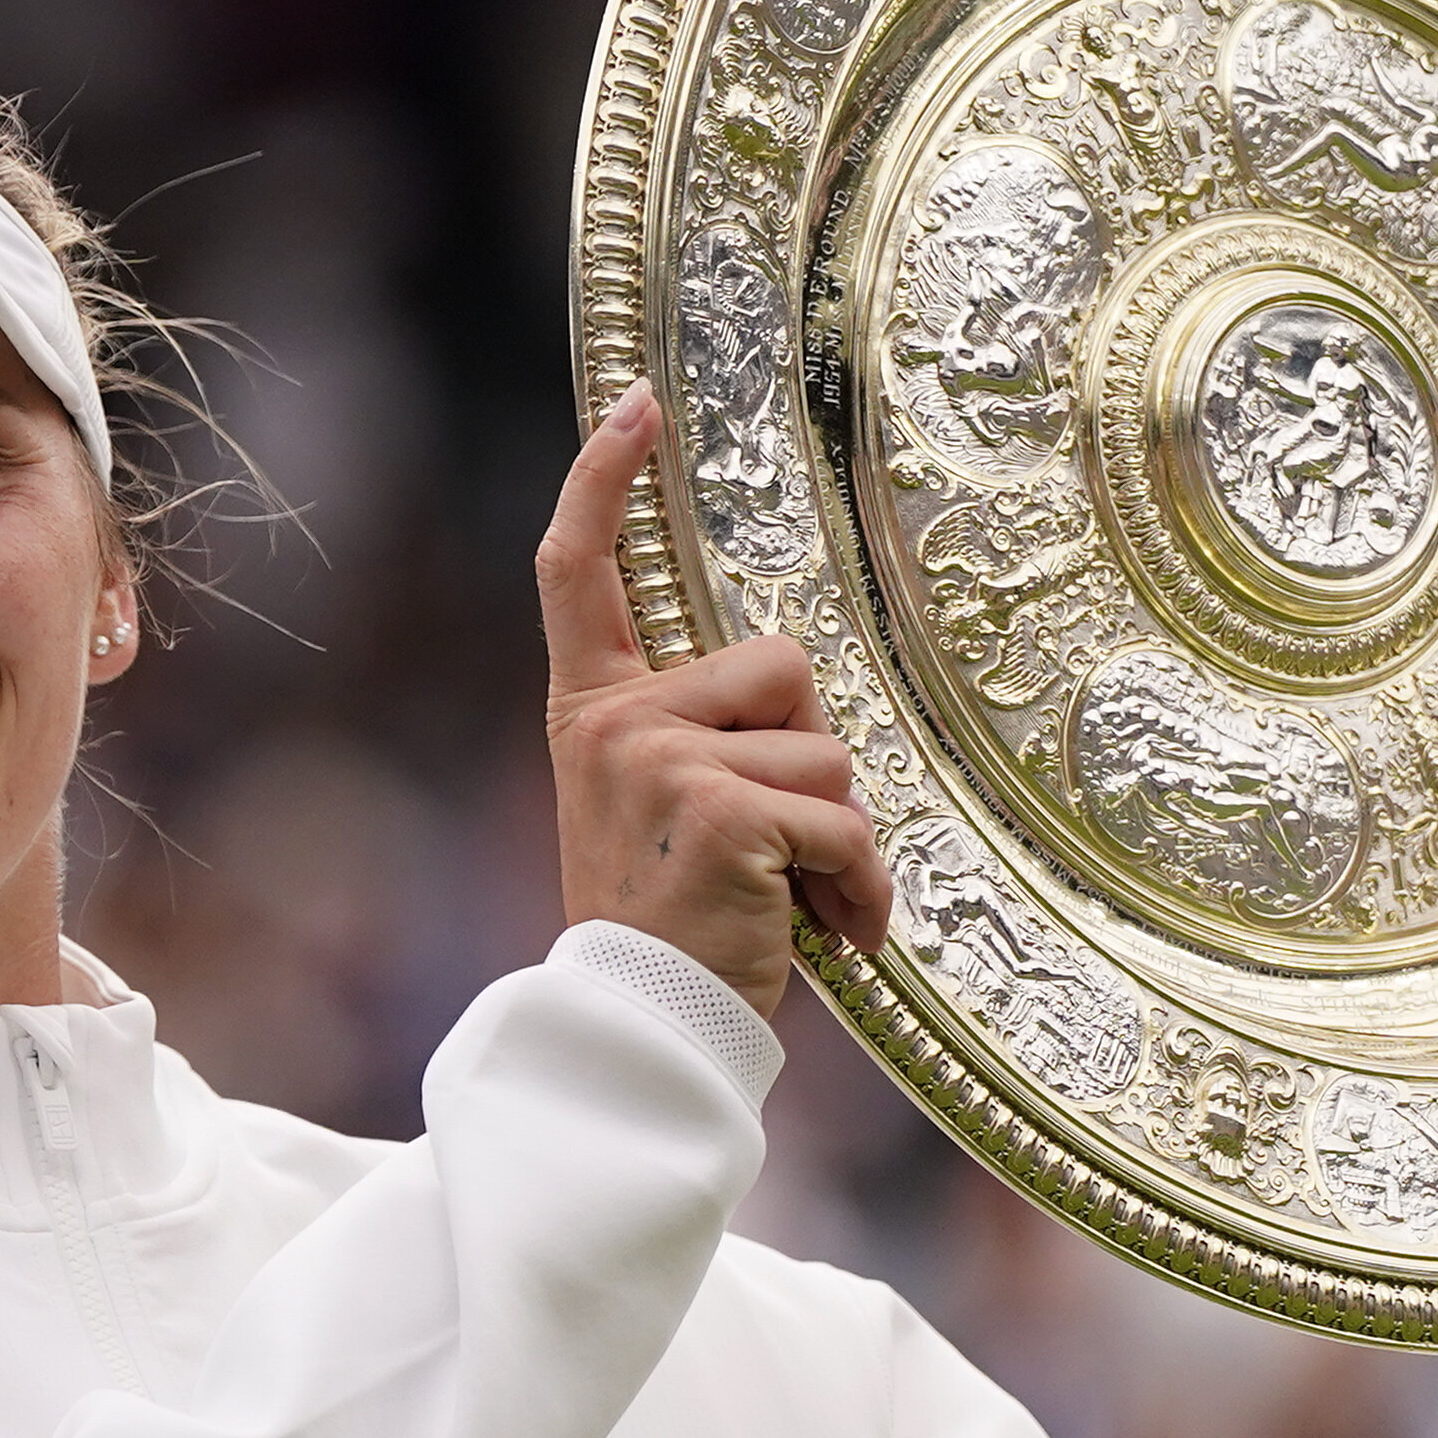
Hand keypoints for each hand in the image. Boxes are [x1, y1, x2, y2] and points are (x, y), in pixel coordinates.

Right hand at [535, 384, 890, 1015]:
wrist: (643, 1032)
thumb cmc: (671, 927)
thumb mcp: (658, 812)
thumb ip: (698, 738)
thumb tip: (796, 701)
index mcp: (594, 713)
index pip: (580, 573)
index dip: (605, 480)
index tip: (638, 405)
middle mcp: (616, 722)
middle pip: (782, 664)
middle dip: (812, 753)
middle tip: (777, 843)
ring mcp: (662, 759)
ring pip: (828, 746)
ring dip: (838, 832)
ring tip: (791, 896)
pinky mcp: (721, 806)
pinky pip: (842, 816)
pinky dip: (857, 884)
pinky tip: (829, 933)